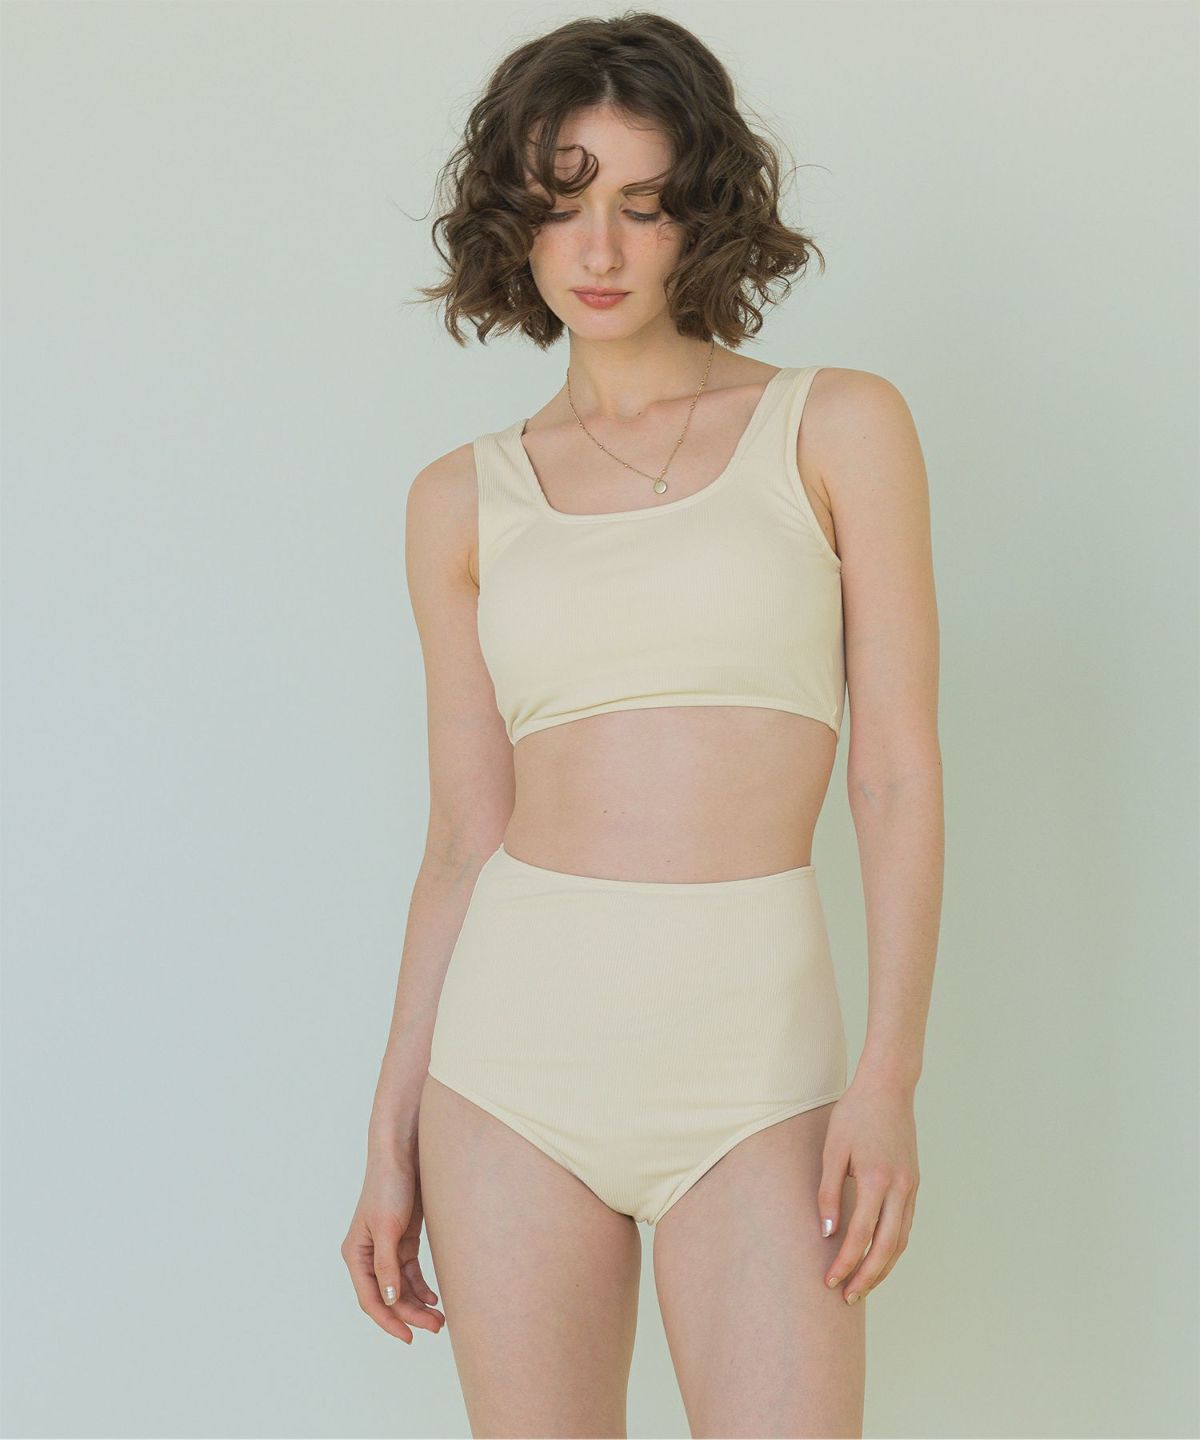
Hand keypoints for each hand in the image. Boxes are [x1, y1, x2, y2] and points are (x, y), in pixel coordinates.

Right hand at [341, 1151, 445, 1342]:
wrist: (404, 1154)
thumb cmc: (389, 1186)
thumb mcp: (387, 1228)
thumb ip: (387, 1265)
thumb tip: (389, 1301)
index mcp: (356, 1254)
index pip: (371, 1299)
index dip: (388, 1321)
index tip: (409, 1337)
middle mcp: (368, 1255)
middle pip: (389, 1296)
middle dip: (410, 1314)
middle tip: (436, 1326)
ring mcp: (386, 1249)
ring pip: (401, 1287)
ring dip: (418, 1303)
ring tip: (440, 1318)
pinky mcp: (403, 1240)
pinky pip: (410, 1272)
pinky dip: (421, 1286)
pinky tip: (435, 1298)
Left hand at [816, 1075, 919, 1304]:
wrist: (889, 1088)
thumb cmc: (855, 1114)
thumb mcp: (833, 1148)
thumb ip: (828, 1191)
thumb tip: (826, 1232)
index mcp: (877, 1179)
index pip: (860, 1235)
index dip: (844, 1262)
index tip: (828, 1280)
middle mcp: (899, 1188)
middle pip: (886, 1248)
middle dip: (867, 1277)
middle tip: (847, 1297)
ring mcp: (911, 1187)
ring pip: (900, 1241)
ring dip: (883, 1267)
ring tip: (862, 1286)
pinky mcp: (914, 1183)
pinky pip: (905, 1225)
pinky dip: (893, 1247)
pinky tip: (879, 1257)